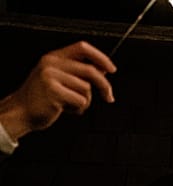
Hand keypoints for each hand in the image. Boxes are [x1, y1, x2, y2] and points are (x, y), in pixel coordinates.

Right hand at [0, 41, 115, 140]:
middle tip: (109, 97)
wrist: (21, 112)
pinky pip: (80, 101)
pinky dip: (78, 109)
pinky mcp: (53, 91)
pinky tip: (65, 109)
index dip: (100, 57)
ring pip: (86, 88)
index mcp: (53, 57)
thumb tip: (103, 70)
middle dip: (104, 86)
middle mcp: (51, 63)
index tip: (112, 69)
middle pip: (90, 71)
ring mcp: (51, 76)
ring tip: (70, 104)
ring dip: (85, 101)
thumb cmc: (42, 98)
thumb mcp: (59, 79)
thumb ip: (78, 72)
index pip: (82, 48)